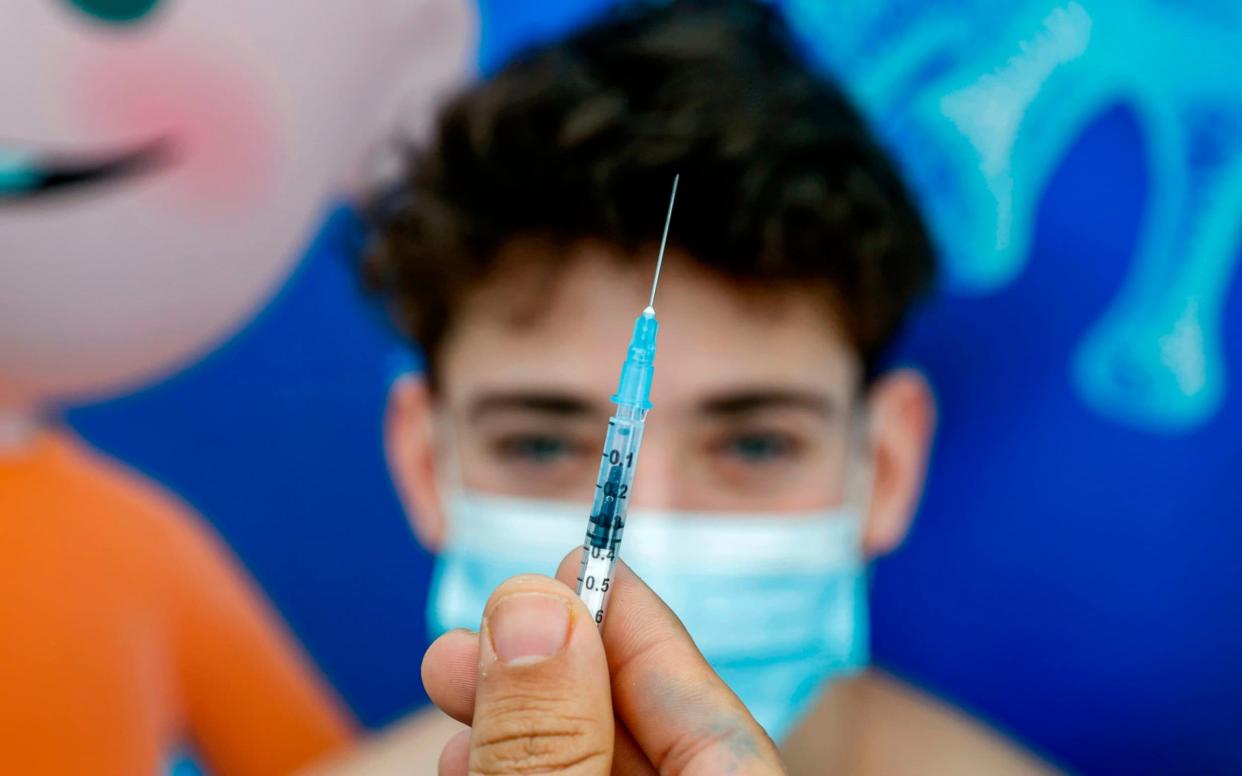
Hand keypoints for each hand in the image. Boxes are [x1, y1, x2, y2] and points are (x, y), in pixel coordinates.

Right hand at [422, 551, 786, 774]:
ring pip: (608, 771)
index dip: (631, 626)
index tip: (569, 562)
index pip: (708, 711)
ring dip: (526, 722)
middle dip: (552, 670)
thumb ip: (553, 740)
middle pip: (653, 738)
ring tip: (448, 681)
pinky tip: (471, 759)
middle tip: (471, 628)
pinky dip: (535, 772)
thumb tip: (534, 605)